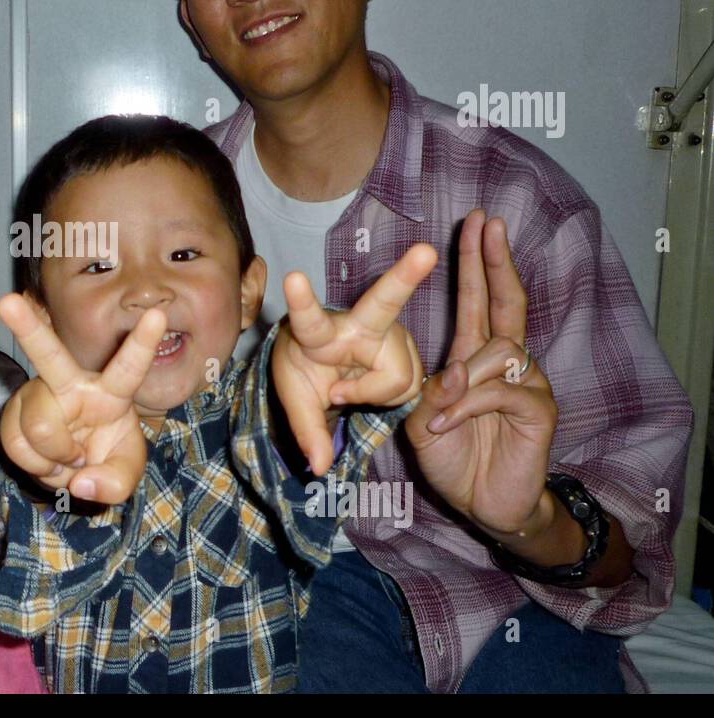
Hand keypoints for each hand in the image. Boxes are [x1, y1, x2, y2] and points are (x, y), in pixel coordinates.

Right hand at [0, 292, 166, 505]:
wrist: (71, 470)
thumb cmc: (105, 456)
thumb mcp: (122, 474)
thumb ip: (114, 483)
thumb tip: (80, 482)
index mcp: (110, 393)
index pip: (129, 368)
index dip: (143, 342)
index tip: (159, 313)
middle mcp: (70, 385)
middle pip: (48, 355)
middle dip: (27, 327)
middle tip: (7, 302)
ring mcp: (37, 395)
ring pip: (39, 426)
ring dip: (54, 458)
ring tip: (67, 461)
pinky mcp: (13, 413)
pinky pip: (16, 443)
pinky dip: (34, 464)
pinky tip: (47, 461)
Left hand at [272, 243, 435, 473]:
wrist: (322, 362)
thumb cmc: (305, 371)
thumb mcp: (296, 400)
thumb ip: (307, 431)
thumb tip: (320, 466)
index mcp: (318, 333)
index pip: (308, 320)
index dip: (301, 302)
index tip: (291, 277)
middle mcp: (358, 325)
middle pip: (384, 303)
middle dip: (405, 276)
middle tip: (426, 251)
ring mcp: (389, 334)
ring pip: (400, 377)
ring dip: (376, 394)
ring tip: (349, 391)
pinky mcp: (408, 349)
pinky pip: (413, 387)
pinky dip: (392, 396)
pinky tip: (374, 386)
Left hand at [404, 210, 556, 535]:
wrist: (486, 504)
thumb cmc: (454, 457)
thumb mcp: (423, 422)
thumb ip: (431, 394)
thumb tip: (453, 373)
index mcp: (476, 357)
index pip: (480, 300)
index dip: (478, 263)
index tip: (476, 224)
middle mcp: (507, 361)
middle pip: (506, 302)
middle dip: (494, 261)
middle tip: (488, 222)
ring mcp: (527, 382)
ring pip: (496, 351)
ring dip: (460, 379)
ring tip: (437, 414)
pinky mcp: (539, 409)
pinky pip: (499, 390)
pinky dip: (466, 405)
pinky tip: (449, 424)